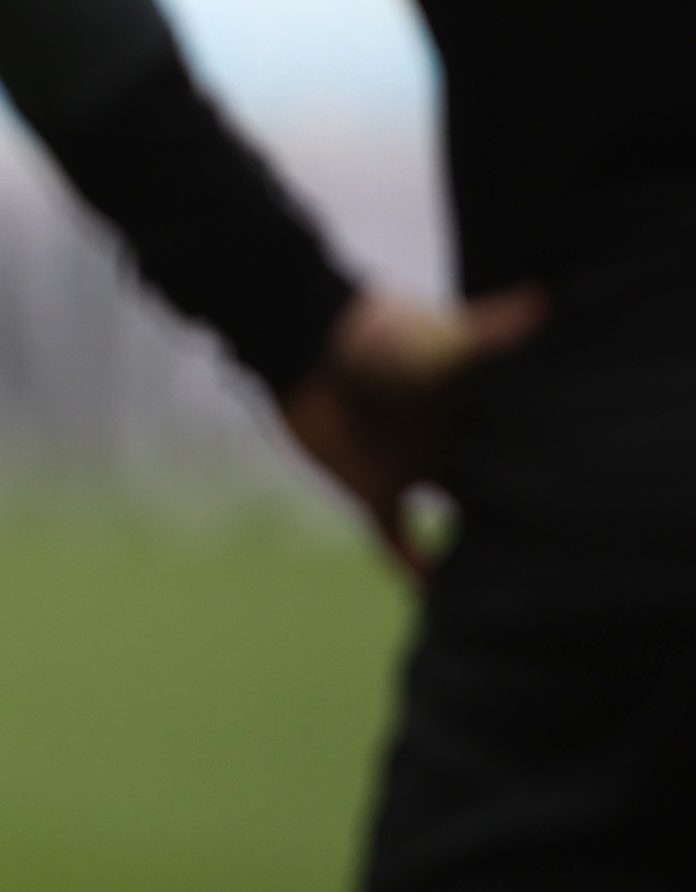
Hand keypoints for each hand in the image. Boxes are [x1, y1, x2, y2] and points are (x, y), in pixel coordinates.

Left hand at [282, 283, 548, 573]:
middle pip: (496, 491)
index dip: (550, 471)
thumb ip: (493, 332)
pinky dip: (411, 565)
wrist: (308, 350)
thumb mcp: (444, 341)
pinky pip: (396, 538)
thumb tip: (545, 301)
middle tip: (551, 557)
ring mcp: (415, 470)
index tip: (584, 502)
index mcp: (481, 415)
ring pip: (452, 523)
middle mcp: (455, 447)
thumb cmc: (382, 339)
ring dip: (469, 551)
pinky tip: (433, 591)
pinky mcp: (373, 489)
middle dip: (517, 520)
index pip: (528, 449)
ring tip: (503, 585)